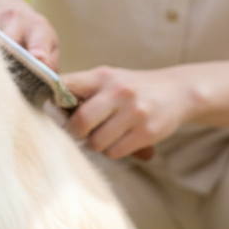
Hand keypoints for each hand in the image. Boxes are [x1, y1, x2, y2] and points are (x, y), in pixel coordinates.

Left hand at [63, 66, 194, 160]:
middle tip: (79, 132)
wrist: (176, 92)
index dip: (54, 102)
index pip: (66, 86)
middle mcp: (118, 92)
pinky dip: (112, 151)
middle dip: (75, 132)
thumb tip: (52, 109)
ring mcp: (133, 112)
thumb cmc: (132, 89)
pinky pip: (115, 152)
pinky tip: (119, 141)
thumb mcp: (109, 79)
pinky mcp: (146, 132)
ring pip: (96, 142)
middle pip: (80, 122)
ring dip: (95, 144)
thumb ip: (83, 90)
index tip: (55, 111)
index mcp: (102, 76)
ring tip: (103, 136)